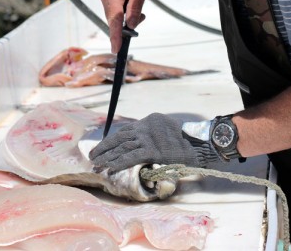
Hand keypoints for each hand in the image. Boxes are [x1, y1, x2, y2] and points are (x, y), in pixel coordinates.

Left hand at [89, 113, 220, 171]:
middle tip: (92, 155)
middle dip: (104, 147)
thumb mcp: (166, 134)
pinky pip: (131, 157)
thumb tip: (138, 146)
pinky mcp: (152, 150)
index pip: (125, 131)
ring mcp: (148, 138)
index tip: (101, 148)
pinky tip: (109, 169)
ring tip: (96, 164)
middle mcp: (146, 127)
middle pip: (120, 137)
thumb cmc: (185, 142)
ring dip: (107, 156)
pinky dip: (118, 163)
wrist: (199, 145)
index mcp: (149, 121)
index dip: (111, 140)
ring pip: (122, 147)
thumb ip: (152, 137)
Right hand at [100, 0, 148, 52]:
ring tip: (140, 8)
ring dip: (126, 16)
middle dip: (126, 25)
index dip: (116, 37)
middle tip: (142, 18)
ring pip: (114, 14)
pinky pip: (114, 7)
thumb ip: (136, 7)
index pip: (114, 21)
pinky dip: (123, 10)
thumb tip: (131, 24)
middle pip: (114, 20)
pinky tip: (133, 2)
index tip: (116, 50)